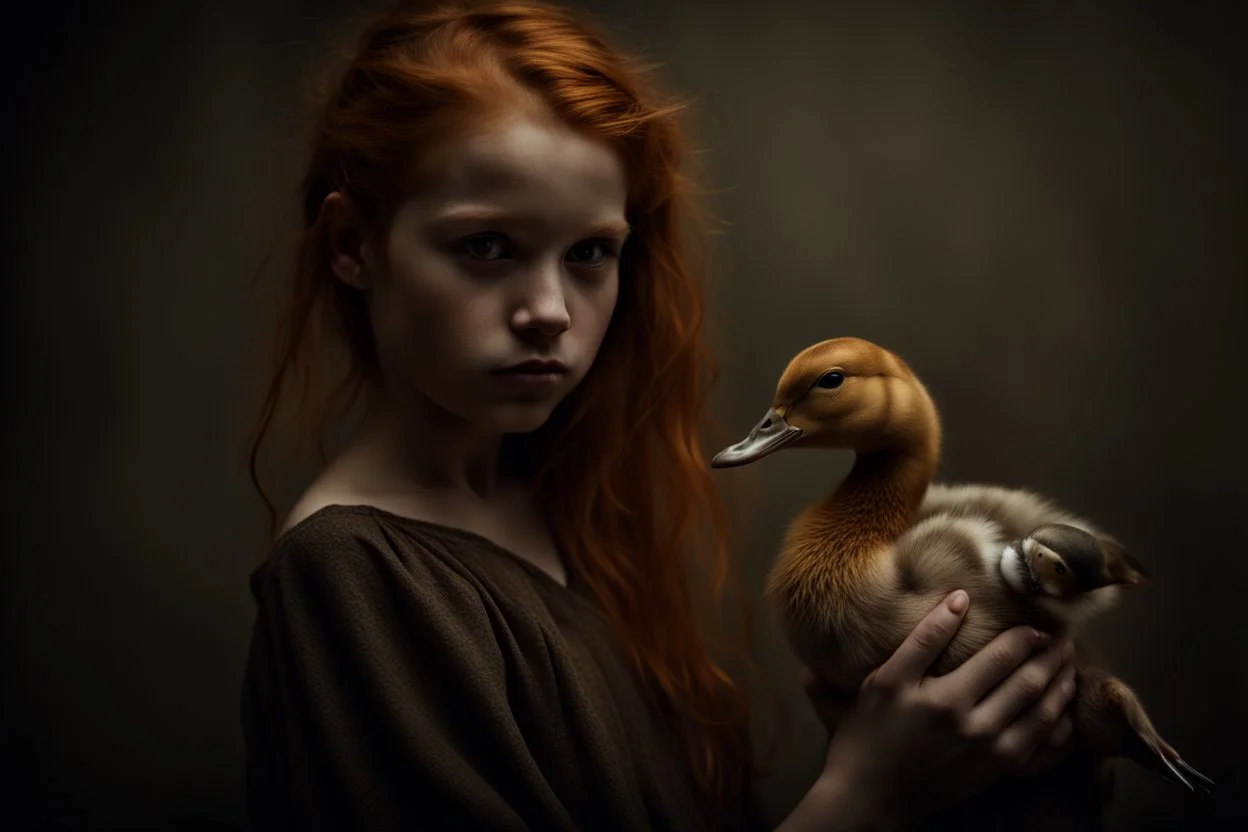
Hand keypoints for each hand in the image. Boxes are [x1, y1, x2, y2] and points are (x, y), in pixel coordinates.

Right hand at [810, 591, 1076, 828]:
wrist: (868, 797)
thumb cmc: (869, 734)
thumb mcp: (885, 680)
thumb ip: (924, 639)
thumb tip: (960, 599)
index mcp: (949, 699)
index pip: (1002, 657)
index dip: (1026, 636)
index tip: (1039, 622)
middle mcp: (977, 728)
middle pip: (1030, 684)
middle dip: (1053, 658)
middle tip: (1065, 639)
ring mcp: (990, 756)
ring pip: (1043, 717)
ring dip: (1062, 689)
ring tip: (1070, 668)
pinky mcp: (995, 776)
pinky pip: (1041, 754)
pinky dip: (1059, 734)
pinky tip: (1065, 717)